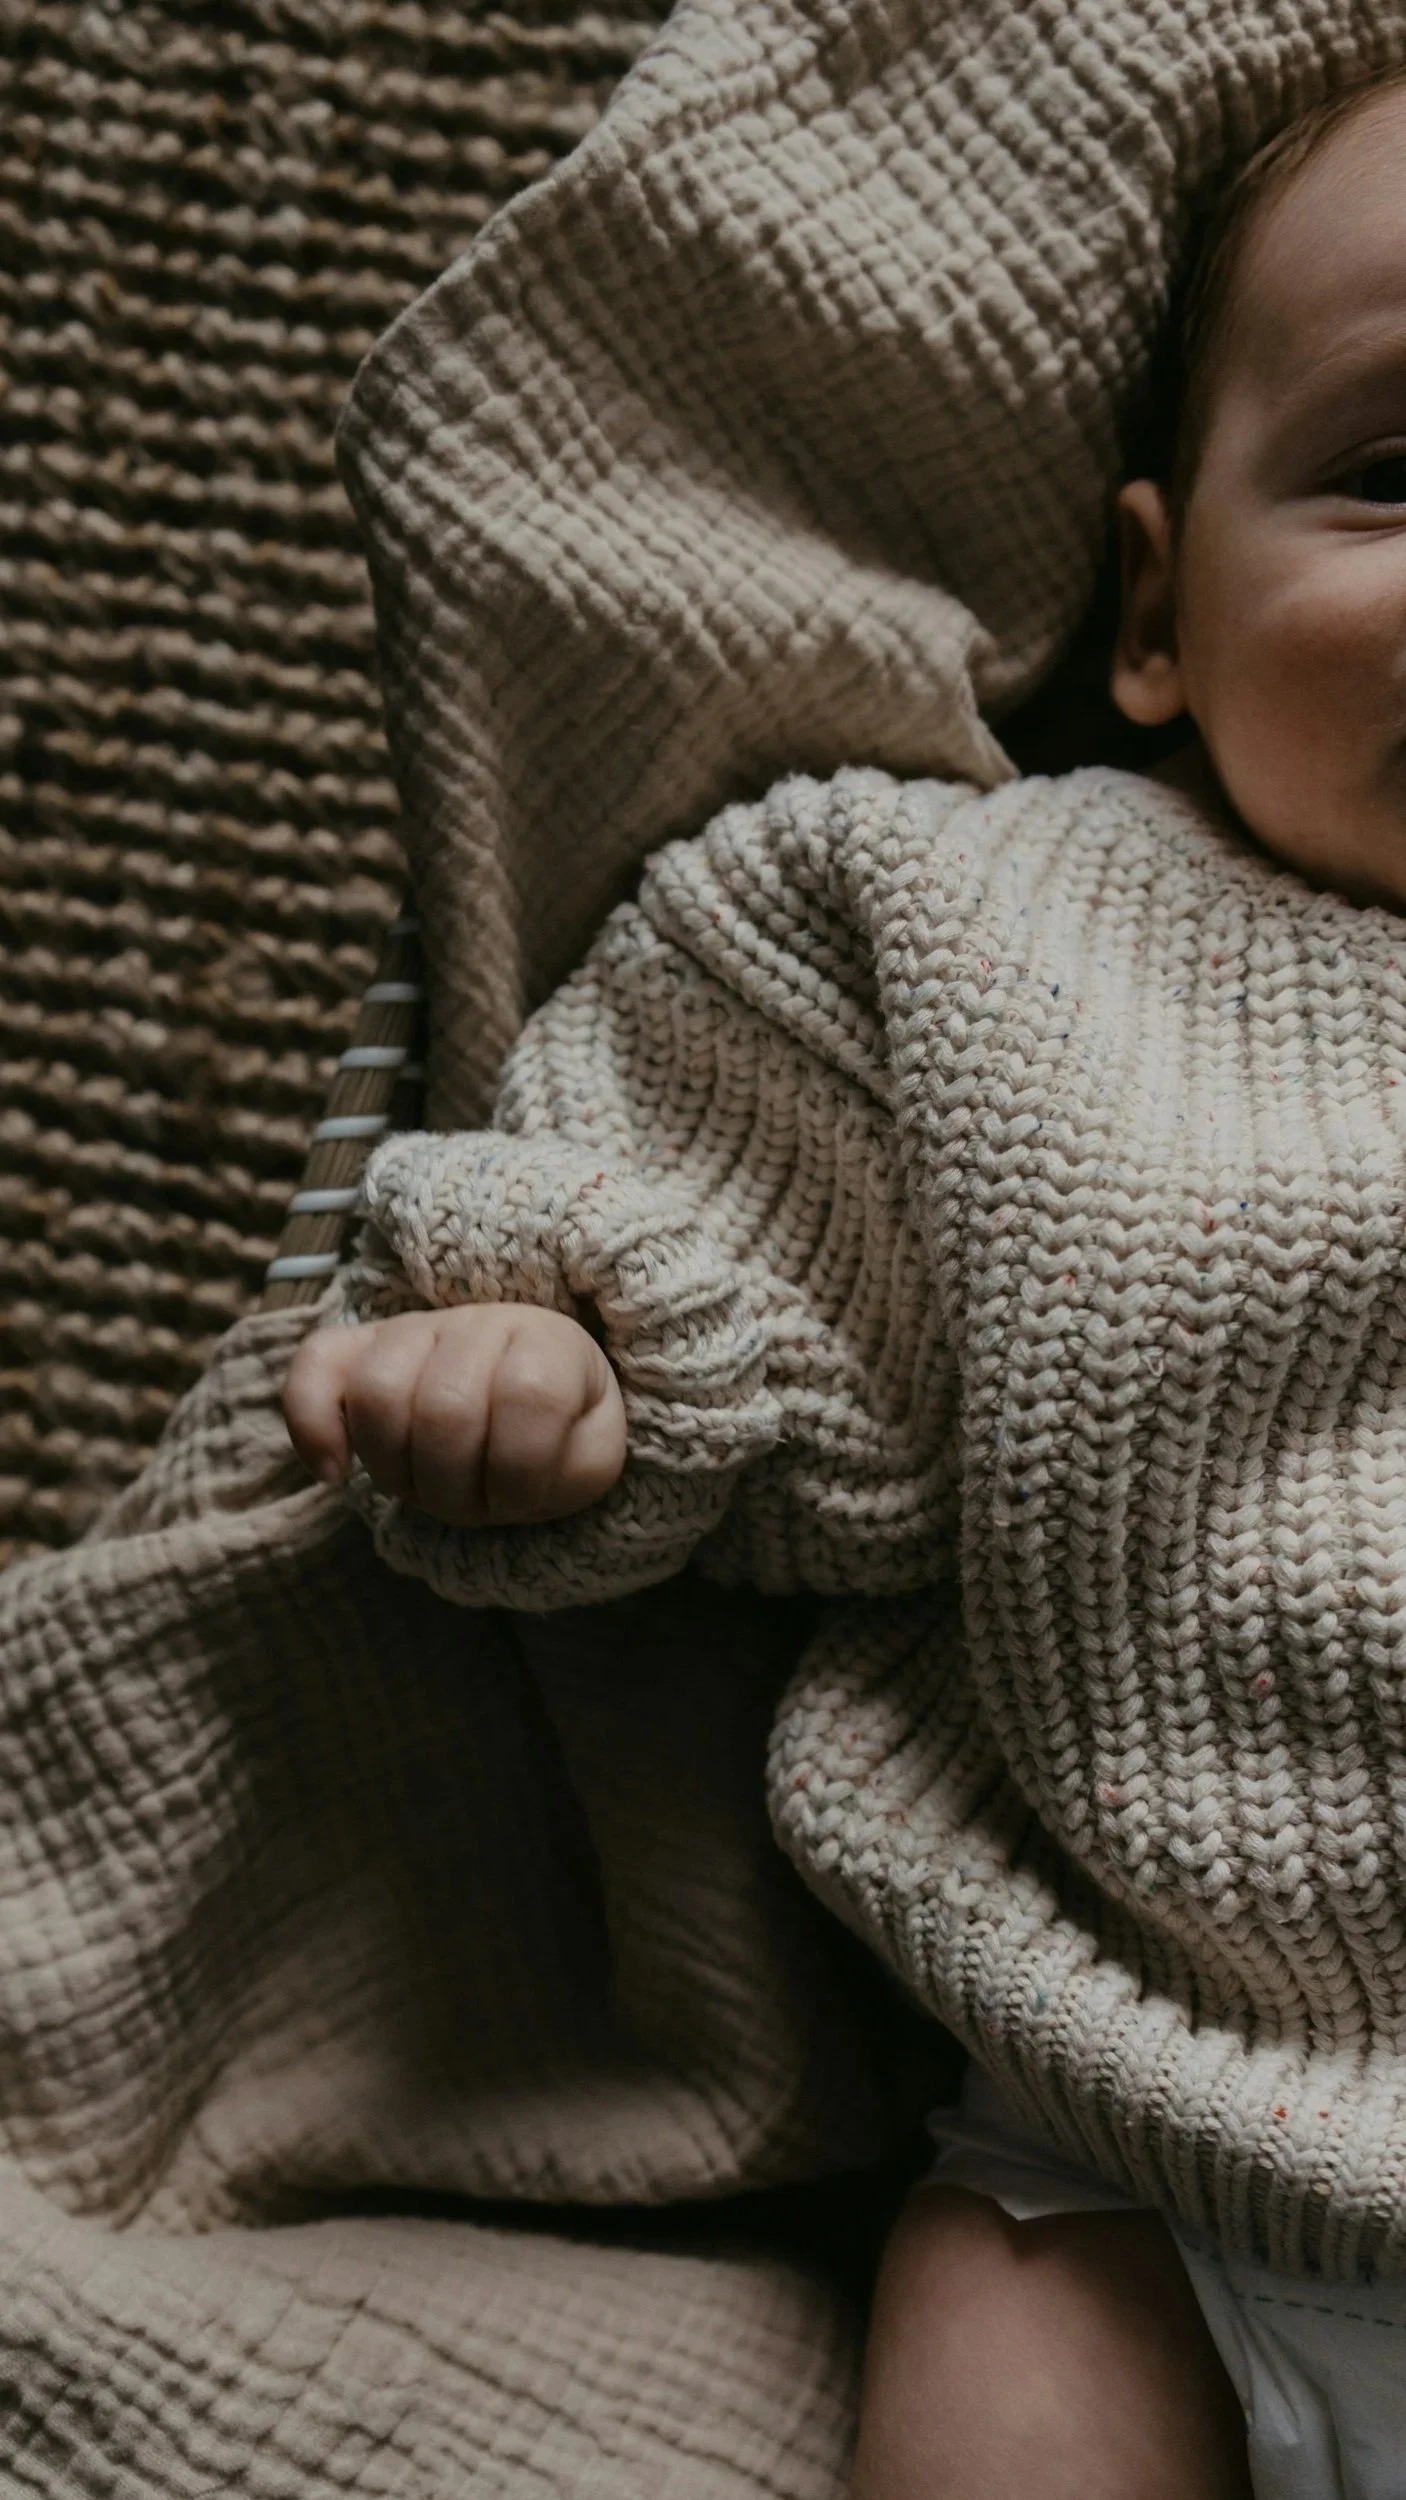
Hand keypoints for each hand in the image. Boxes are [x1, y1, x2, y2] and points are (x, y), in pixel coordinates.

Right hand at [282, 1303, 626, 1526]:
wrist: (534, 1398)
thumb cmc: (559, 1440)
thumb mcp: (588, 1462)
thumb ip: (567, 1470)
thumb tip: (501, 1468)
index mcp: (549, 1344)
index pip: (528, 1399)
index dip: (522, 1475)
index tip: (526, 1496)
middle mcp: (479, 1321)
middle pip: (444, 1408)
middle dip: (456, 1486)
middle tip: (471, 1499)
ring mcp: (416, 1330)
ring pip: (378, 1391)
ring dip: (398, 1469)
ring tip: (422, 1485)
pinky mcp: (360, 1346)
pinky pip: (314, 1363)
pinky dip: (313, 1424)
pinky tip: (335, 1473)